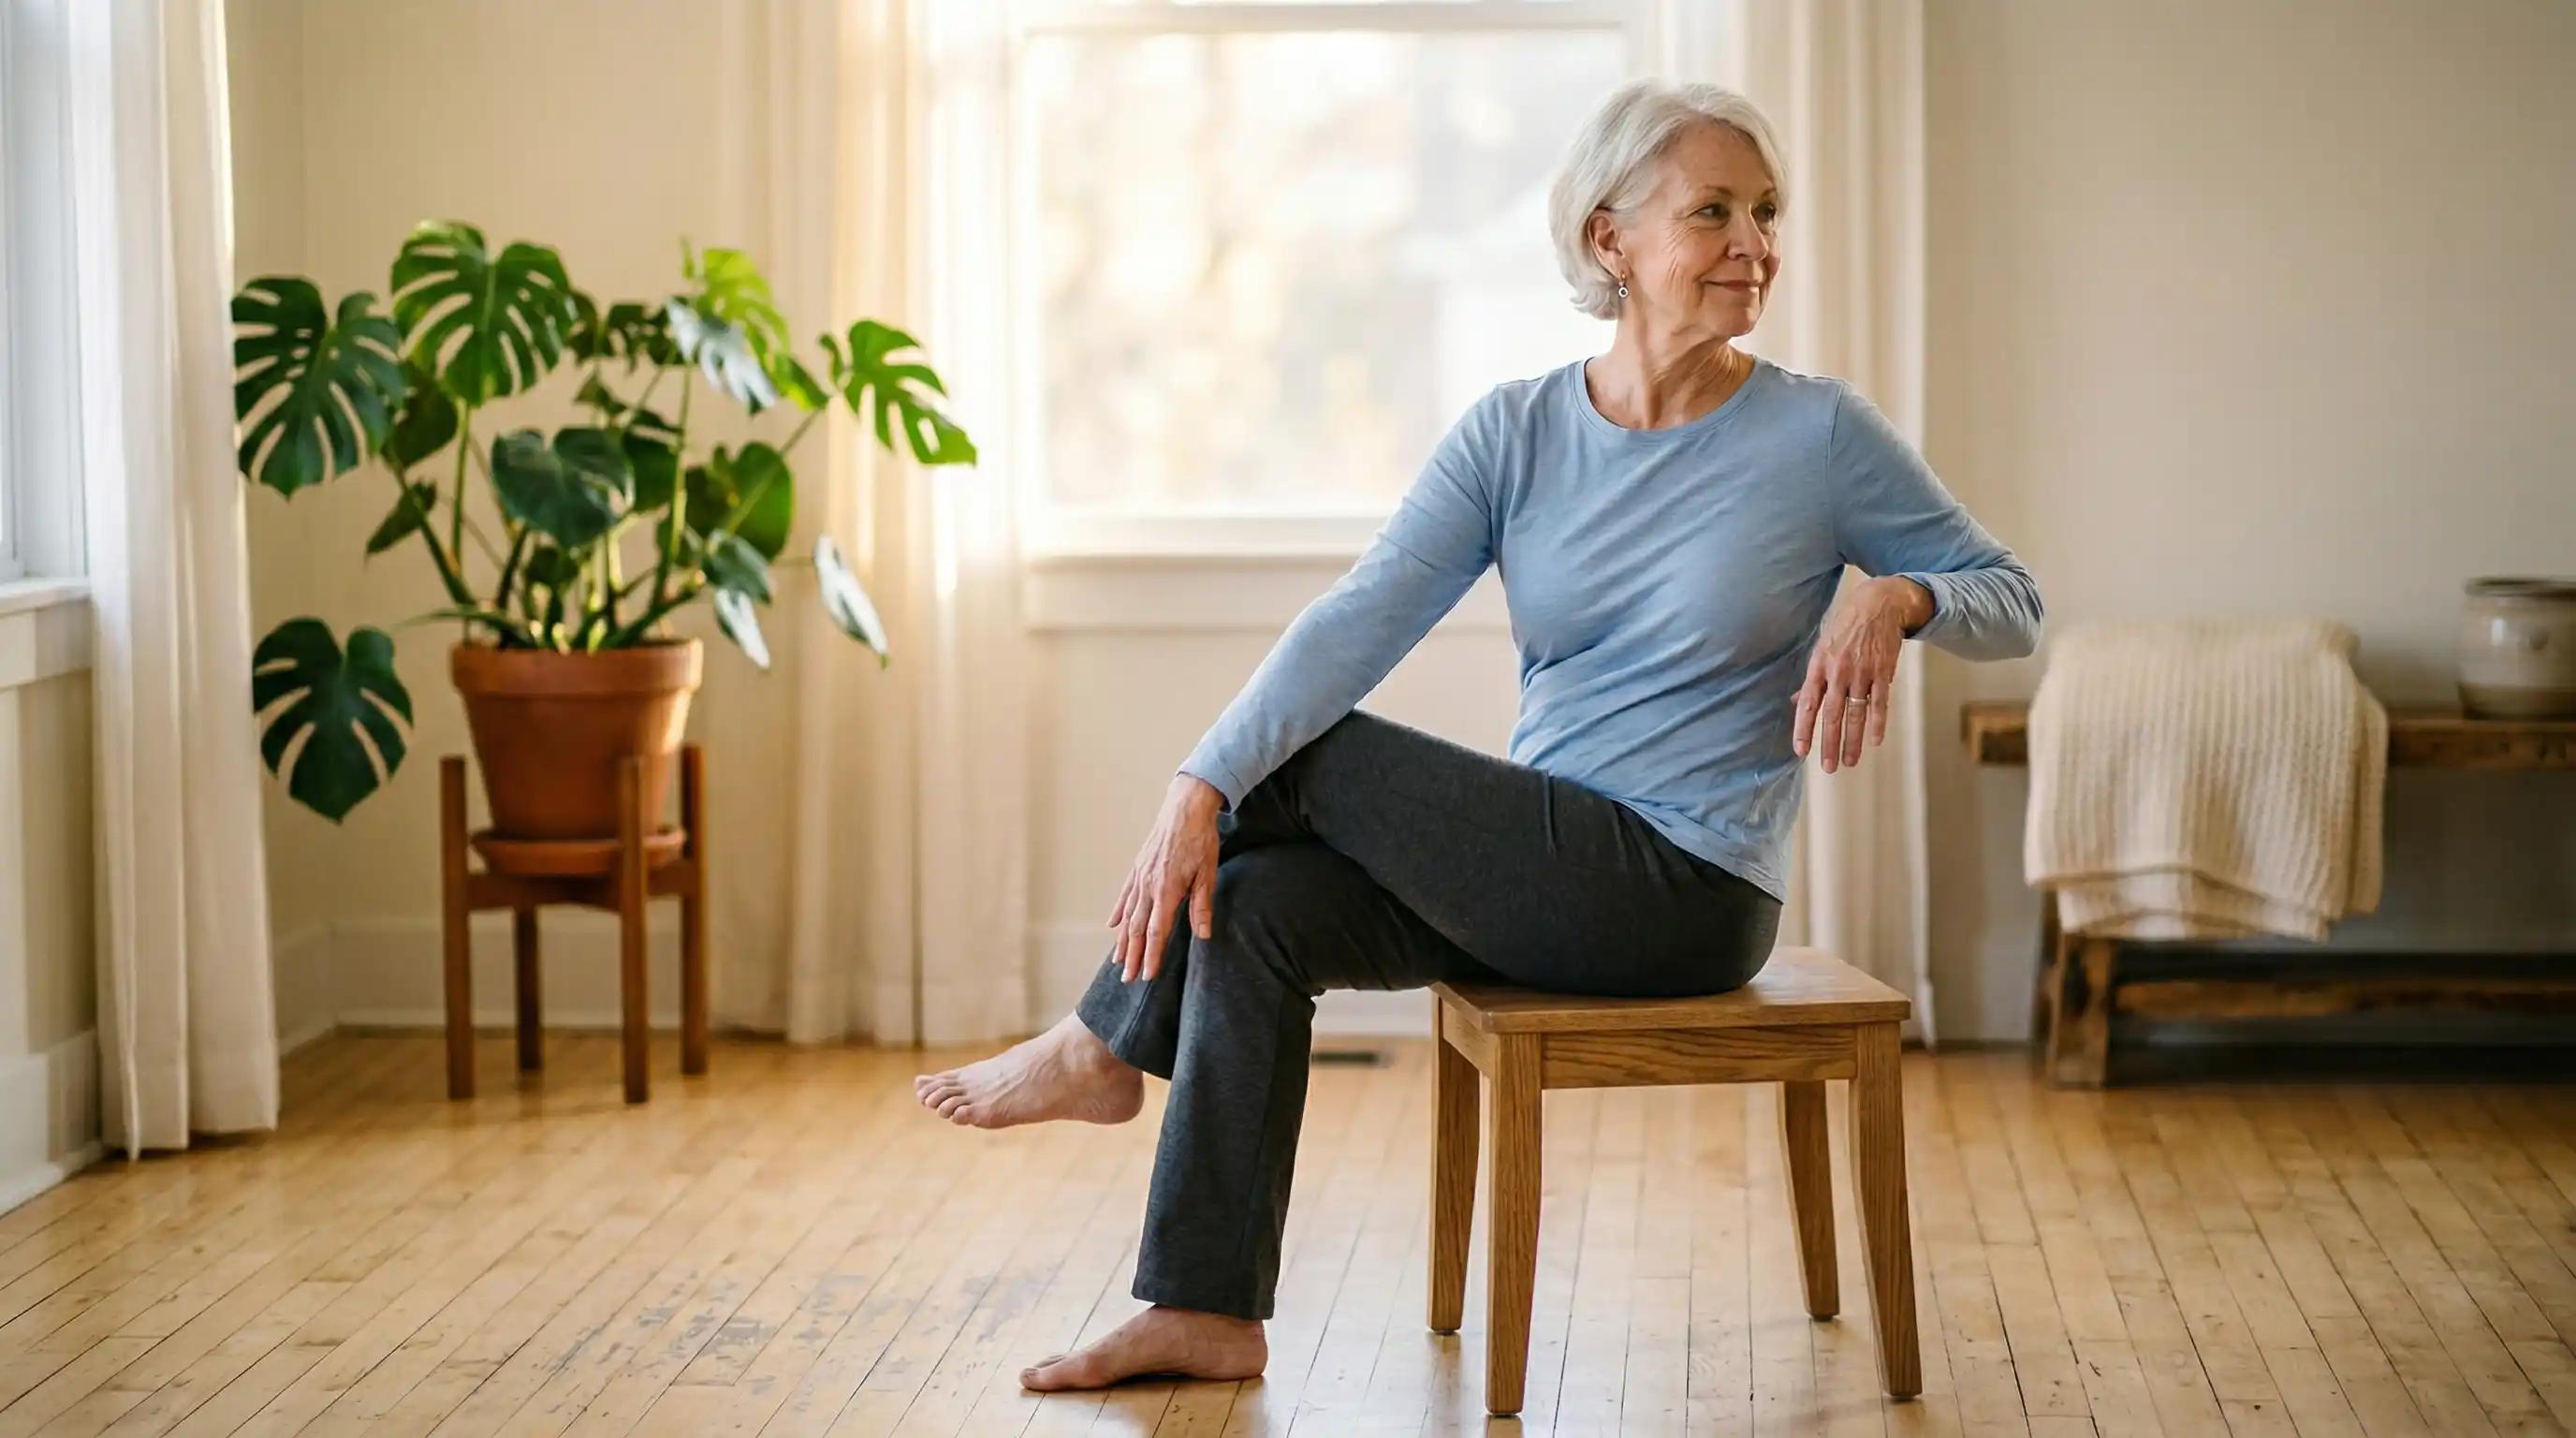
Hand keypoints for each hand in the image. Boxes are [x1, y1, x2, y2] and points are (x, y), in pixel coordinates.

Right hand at [1106, 774, 1224, 981]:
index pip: (1156, 931)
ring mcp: (1140, 876)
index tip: (1147, 975)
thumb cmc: (1200, 839)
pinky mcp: (1137, 867)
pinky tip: (1113, 926)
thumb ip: (1202, 905)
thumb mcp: (1208, 873)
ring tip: (1117, 961)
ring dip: (1122, 940)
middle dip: (1132, 956)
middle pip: (1137, 929)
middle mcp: (1148, 886)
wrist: (1185, 807)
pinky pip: (1125, 894)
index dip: (1152, 955)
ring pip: (1128, 915)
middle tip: (1127, 979)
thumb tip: (1202, 935)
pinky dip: (1118, 911)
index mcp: (1167, 890)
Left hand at [1792, 577, 1925, 773]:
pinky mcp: (1883, 672)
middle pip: (1832, 714)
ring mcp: (1862, 672)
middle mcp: (1839, 671)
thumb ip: (1812, 679)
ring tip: (1849, 762)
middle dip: (1829, 743)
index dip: (1803, 728)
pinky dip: (1877, 723)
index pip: (1807, 703)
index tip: (1800, 751)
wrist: (1877, 605)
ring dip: (1853, 740)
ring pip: (1856, 714)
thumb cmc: (1845, 628)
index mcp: (1819, 666)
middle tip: (1828, 767)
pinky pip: (1880, 703)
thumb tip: (1795, 702)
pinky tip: (1875, 740)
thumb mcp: (1821, 648)